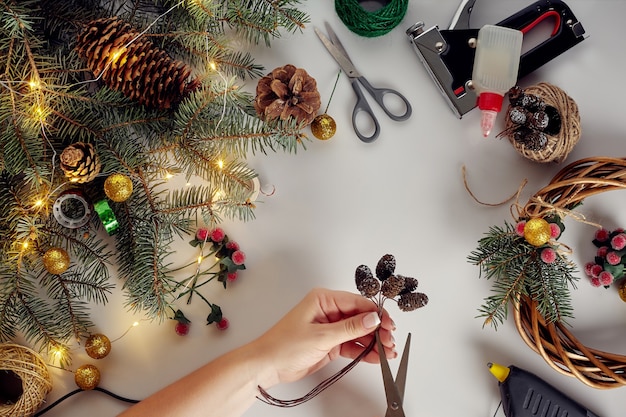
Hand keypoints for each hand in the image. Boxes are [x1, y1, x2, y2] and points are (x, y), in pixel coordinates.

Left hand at [252, 287, 395, 386]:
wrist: (267, 365)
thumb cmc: (283, 345)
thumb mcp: (321, 336)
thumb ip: (350, 328)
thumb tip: (372, 319)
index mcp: (323, 299)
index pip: (356, 302)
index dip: (375, 313)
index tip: (388, 324)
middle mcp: (328, 310)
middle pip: (360, 317)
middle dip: (377, 329)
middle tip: (389, 341)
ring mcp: (329, 327)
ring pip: (358, 332)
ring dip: (373, 342)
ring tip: (387, 352)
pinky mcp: (329, 342)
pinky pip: (352, 344)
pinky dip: (364, 351)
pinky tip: (376, 356)